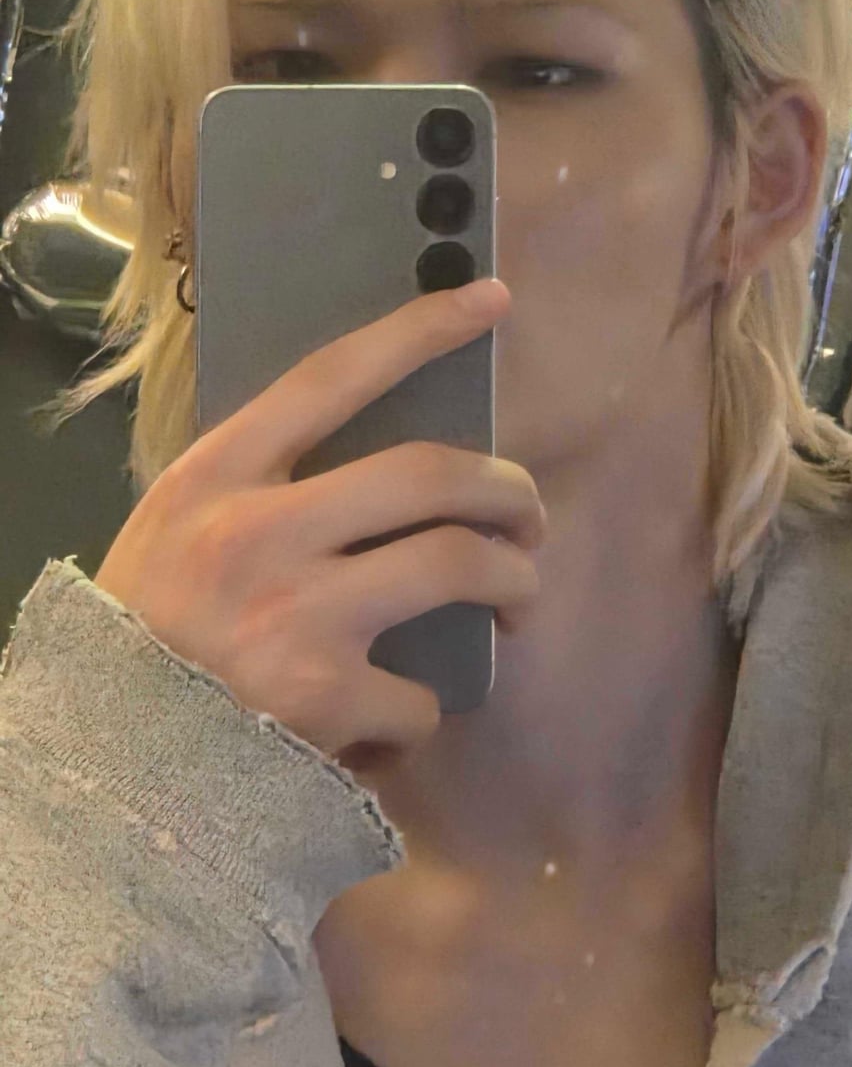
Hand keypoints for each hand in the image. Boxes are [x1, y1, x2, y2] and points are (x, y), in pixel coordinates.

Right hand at [94, 279, 543, 763]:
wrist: (106, 767)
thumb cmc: (150, 635)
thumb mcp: (179, 530)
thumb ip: (262, 489)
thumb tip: (386, 475)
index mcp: (218, 475)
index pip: (332, 376)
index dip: (420, 331)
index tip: (491, 298)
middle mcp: (259, 531)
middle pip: (431, 473)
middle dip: (509, 489)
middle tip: (530, 515)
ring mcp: (297, 614)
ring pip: (457, 563)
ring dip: (515, 579)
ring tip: (518, 598)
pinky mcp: (326, 698)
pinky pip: (424, 693)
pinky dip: (428, 707)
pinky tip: (402, 718)